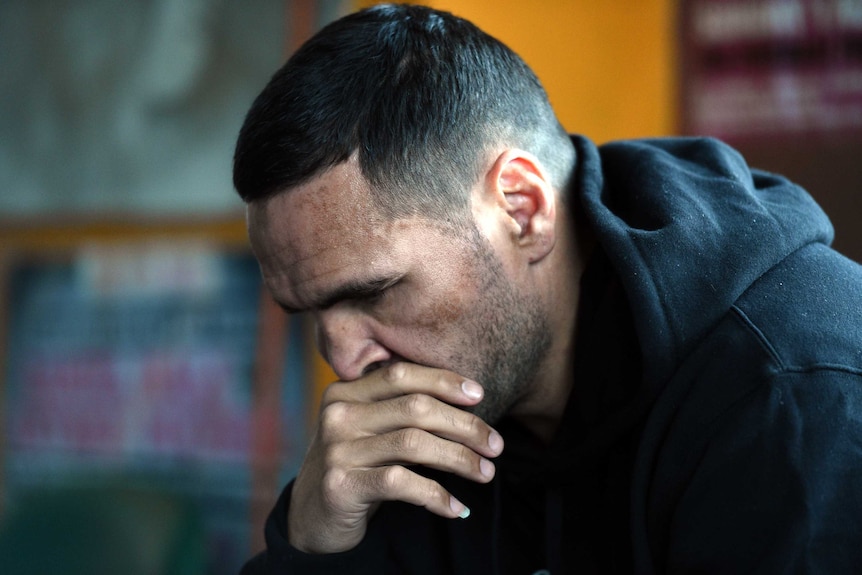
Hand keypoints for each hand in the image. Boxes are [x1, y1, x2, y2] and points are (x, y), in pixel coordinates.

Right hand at [286, 362, 504, 553]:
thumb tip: (468, 403)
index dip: (444, 381)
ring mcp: (337, 450)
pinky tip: (456, 508)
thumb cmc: (354, 467)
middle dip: (464, 425)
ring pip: (414, 444)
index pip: (401, 375)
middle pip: (415, 408)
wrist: (310, 518)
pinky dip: (436, 495)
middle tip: (495, 445)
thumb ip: (400, 410)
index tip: (480, 395)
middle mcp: (338, 415)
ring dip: (459, 459)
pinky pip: (402, 484)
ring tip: (485, 473)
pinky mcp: (341, 485)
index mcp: (344, 393)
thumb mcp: (368, 430)